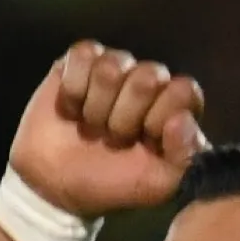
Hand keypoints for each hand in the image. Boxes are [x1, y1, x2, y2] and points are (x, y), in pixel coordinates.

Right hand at [10, 42, 207, 220]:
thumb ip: (184, 157)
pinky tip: (72, 110)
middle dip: (124, 117)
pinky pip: (82, 55)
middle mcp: (149, 81)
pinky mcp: (80, 60)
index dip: (161, 117)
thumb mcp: (156, 185)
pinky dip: (73, 90)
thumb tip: (182, 120)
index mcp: (174, 108)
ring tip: (92, 127)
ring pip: (112, 66)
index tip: (146, 141)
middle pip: (148, 76)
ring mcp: (115, 67)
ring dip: (97, 108)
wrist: (55, 186)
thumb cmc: (111, 184)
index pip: (184, 90)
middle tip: (114, 139)